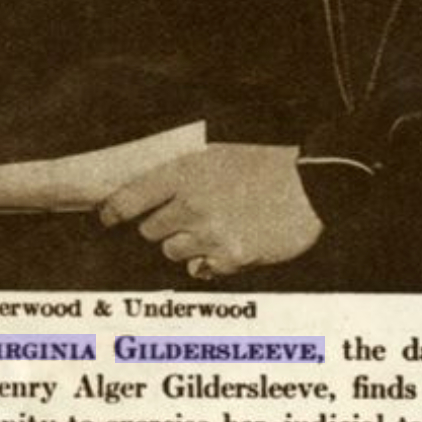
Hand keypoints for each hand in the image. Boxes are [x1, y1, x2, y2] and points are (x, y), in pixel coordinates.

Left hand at [100, 143, 322, 275]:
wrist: (313, 183)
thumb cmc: (268, 162)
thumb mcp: (219, 152)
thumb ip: (184, 175)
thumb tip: (153, 199)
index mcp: (185, 171)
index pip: (128, 199)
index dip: (114, 212)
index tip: (109, 217)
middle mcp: (192, 204)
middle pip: (150, 231)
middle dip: (164, 226)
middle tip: (188, 216)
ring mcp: (211, 234)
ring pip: (173, 252)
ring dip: (187, 245)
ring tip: (215, 228)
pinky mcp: (231, 257)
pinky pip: (202, 269)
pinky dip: (211, 261)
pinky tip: (231, 243)